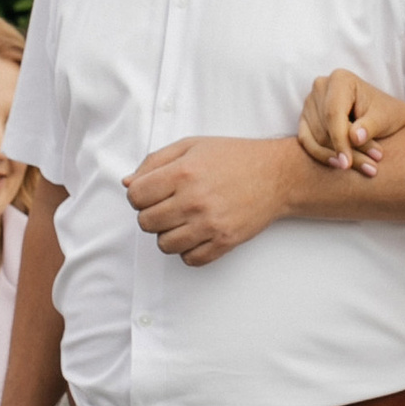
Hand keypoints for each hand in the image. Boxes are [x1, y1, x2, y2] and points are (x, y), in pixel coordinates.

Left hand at [122, 136, 301, 265]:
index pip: (136, 197)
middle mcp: (194, 200)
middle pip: (146, 222)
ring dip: (168, 234)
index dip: (138, 195)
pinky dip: (188, 250)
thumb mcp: (191, 146)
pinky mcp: (224, 241)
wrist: (276, 175)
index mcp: (183, 172)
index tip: (151, 193)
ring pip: (164, 244)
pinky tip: (196, 234)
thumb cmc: (234, 158)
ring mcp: (209, 224)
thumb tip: (128, 184)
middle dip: (151, 214)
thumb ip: (155, 162)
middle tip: (168, 205)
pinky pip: (190, 259)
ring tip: (183, 220)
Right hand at [293, 69, 404, 177]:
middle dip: (344, 151)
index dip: (340, 140)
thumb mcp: (384, 119)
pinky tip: (338, 165)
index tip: (348, 163)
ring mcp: (310, 102)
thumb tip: (354, 137)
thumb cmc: (386, 114)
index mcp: (340, 79)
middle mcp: (321, 87)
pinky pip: (306, 141)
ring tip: (365, 167)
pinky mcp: (306, 118)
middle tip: (370, 168)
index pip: (333, 113)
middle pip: (325, 128)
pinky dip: (322, 156)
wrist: (384, 116)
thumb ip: (370, 126)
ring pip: (316, 138)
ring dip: (337, 156)